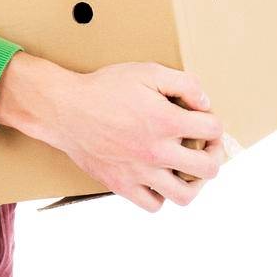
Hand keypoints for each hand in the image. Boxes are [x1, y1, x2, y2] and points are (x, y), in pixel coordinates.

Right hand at [0, 54, 223, 212]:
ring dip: (193, 182)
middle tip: (203, 146)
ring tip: (186, 169)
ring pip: (185, 195)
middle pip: (208, 168)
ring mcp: (139, 172)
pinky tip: (157, 178)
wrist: (63, 109)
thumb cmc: (103, 88)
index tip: (202, 119)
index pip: (213, 129)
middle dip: (213, 154)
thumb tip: (205, 103)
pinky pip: (153, 205)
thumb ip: (183, 83)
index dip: (213, 121)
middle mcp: (156, 151)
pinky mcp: (121, 185)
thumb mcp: (146, 72)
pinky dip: (160, 195)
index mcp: (165, 121)